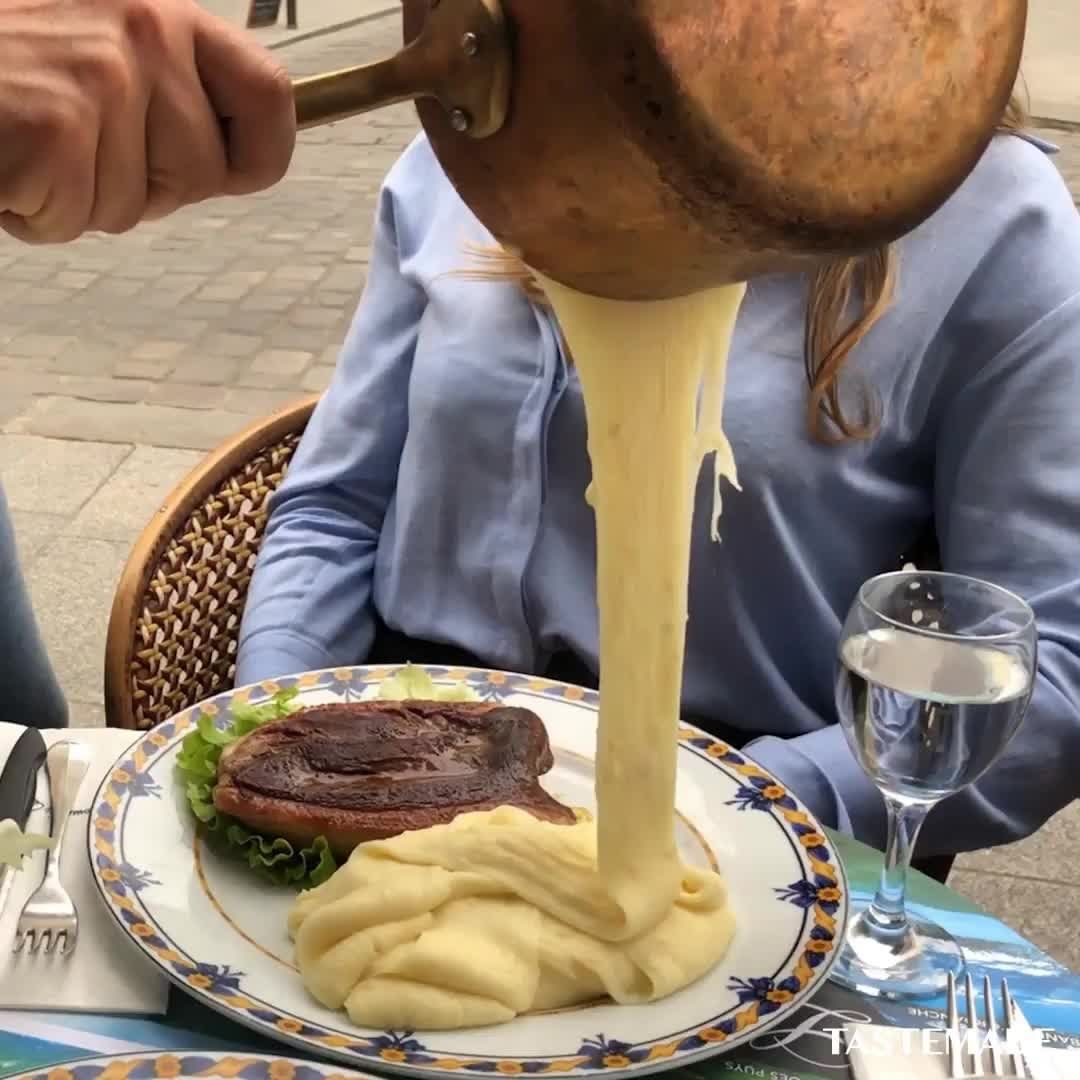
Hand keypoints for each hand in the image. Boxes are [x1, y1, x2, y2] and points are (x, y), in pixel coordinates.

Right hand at [0, 0, 295, 242]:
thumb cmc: (6, 65)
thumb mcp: (97, 46)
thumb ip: (166, 89)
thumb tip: (230, 158)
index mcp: (163, 10)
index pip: (270, 95)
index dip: (260, 155)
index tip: (234, 174)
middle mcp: (143, 29)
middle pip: (204, 175)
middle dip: (146, 190)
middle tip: (76, 149)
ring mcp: (100, 75)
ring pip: (136, 205)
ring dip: (80, 200)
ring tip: (28, 142)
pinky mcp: (54, 125)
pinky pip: (76, 218)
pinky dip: (33, 213)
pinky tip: (8, 162)